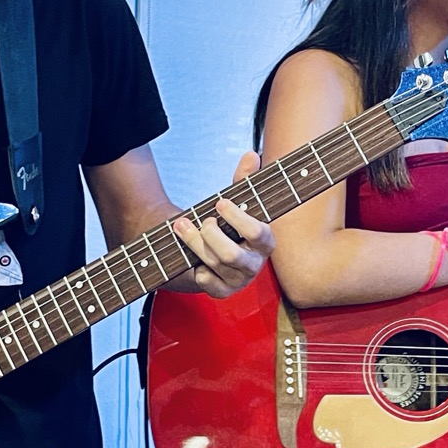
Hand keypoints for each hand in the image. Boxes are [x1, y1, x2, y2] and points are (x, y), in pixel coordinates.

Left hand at [172, 151, 274, 298]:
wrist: (212, 252)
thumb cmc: (227, 225)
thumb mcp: (234, 203)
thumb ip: (243, 181)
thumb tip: (250, 155)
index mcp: (266, 241)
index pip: (258, 232)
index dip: (237, 218)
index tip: (219, 203)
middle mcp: (256, 263)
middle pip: (231, 254)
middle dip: (209, 235)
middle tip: (200, 221)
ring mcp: (239, 280)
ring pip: (214, 264)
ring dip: (194, 243)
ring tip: (182, 227)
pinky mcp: (223, 292)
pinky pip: (208, 283)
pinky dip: (198, 269)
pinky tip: (193, 260)